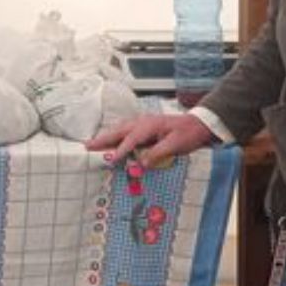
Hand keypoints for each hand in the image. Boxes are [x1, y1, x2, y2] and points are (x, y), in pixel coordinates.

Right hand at [86, 113, 216, 167]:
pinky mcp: (144, 127)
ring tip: (92, 144)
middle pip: (118, 131)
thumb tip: (141, 163)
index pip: (131, 139)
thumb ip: (157, 153)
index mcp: (149, 125)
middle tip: (87, 146)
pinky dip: (115, 137)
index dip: (120, 150)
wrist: (198, 124)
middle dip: (102, 139)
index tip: (111, 160)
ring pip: (119, 130)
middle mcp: (142, 122)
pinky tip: (109, 142)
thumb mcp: (175, 145)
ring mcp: (142, 123)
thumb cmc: (188, 134)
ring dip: (106, 137)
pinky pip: (125, 132)